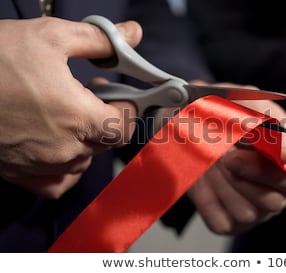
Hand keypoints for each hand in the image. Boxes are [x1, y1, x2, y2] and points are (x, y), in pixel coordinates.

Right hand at [0, 17, 140, 197]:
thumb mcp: (50, 37)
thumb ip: (99, 40)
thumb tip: (133, 34)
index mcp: (77, 117)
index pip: (125, 126)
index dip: (127, 107)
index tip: (119, 93)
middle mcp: (63, 148)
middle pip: (106, 142)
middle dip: (106, 117)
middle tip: (91, 94)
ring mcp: (41, 165)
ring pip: (83, 161)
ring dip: (86, 140)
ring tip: (70, 114)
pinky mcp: (19, 174)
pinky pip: (56, 183)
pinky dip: (64, 170)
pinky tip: (58, 147)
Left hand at [179, 87, 285, 233]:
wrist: (191, 122)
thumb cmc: (227, 109)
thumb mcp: (246, 104)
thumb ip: (266, 125)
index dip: (272, 169)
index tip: (243, 152)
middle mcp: (280, 189)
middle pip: (275, 201)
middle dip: (245, 176)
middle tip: (226, 156)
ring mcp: (257, 208)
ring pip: (247, 213)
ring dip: (223, 184)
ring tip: (212, 161)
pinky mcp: (231, 220)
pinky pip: (222, 222)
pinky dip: (207, 200)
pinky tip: (204, 178)